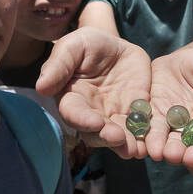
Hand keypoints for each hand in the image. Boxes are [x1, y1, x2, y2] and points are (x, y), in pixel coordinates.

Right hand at [37, 27, 151, 159]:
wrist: (114, 45)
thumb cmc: (87, 44)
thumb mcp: (73, 46)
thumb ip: (58, 65)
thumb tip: (41, 87)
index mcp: (71, 98)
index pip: (74, 113)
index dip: (83, 120)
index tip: (95, 123)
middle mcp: (91, 113)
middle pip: (96, 132)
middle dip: (107, 137)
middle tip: (118, 138)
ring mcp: (113, 117)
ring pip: (117, 137)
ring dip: (126, 144)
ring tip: (135, 148)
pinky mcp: (134, 114)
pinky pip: (139, 129)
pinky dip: (145, 137)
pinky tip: (151, 142)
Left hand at [144, 46, 192, 175]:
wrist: (182, 59)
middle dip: (192, 157)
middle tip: (184, 156)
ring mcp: (175, 132)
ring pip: (173, 149)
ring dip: (168, 153)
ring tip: (160, 152)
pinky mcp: (154, 125)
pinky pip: (149, 136)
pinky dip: (145, 141)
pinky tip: (140, 142)